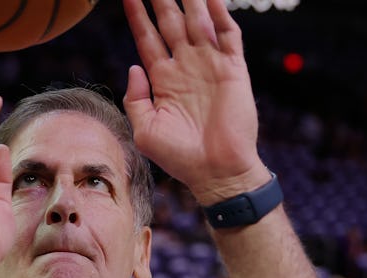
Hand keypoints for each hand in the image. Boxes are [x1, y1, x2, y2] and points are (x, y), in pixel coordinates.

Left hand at [123, 0, 269, 205]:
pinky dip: (220, 13)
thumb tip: (133, 66)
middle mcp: (186, 66)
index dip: (138, 15)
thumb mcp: (145, 130)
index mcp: (163, 79)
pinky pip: (227, 34)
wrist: (216, 172)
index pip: (147, 37)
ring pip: (198, 21)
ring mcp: (210, 65)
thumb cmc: (179, 157)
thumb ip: (135, 99)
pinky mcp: (233, 70)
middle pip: (170, 22)